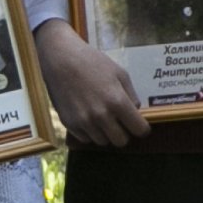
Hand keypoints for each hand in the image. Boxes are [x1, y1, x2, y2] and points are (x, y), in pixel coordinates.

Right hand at [36, 20, 150, 150]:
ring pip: (103, 142)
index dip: (142, 128)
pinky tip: (87, 116)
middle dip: (124, 133)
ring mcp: (84, 122)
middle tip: (119, 122)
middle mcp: (101, 116)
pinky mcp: (69, 125)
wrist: (60, 59)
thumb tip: (135, 112)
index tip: (139, 125)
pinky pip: (86, 139)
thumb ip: (131, 95)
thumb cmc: (92, 62)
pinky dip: (89, 132)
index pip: (139, 130)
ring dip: (105, 133)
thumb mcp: (119, 73)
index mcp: (117, 102)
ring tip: (101, 116)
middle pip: (121, 141)